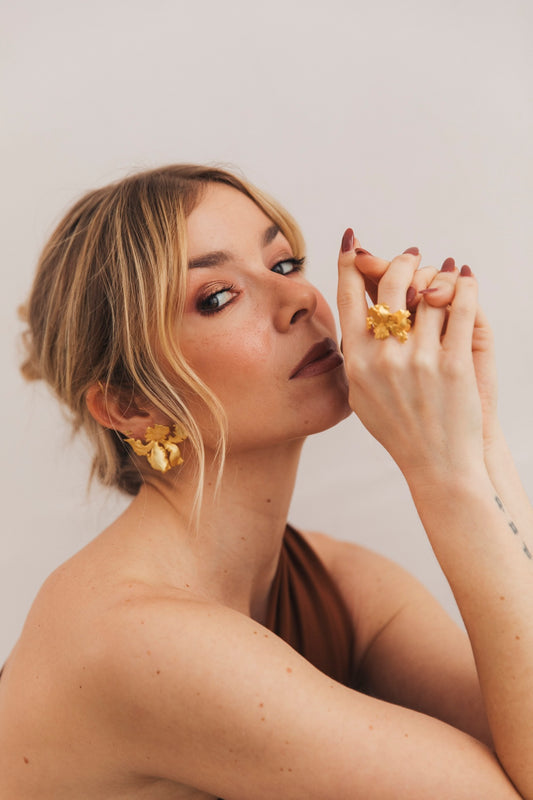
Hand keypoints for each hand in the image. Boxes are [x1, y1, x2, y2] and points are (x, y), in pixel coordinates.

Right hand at [337, 231, 484, 482]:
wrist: (436, 464)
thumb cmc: (397, 428)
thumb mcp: (360, 394)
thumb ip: (355, 353)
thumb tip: (357, 310)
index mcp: (356, 361)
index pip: (349, 295)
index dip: (350, 261)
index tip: (353, 241)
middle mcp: (383, 357)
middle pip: (391, 283)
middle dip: (402, 260)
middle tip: (413, 254)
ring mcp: (420, 360)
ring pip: (429, 292)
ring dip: (437, 273)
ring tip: (443, 269)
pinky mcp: (455, 364)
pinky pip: (461, 309)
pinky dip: (465, 288)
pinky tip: (465, 280)